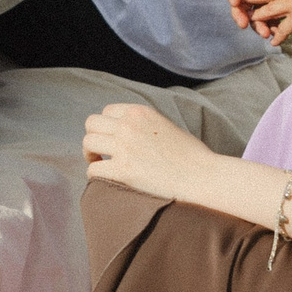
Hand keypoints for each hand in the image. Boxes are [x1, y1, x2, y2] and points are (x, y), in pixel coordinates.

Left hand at [83, 102, 226, 205]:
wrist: (203, 176)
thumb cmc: (191, 156)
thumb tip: (129, 132)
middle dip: (94, 138)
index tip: (110, 140)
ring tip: (101, 164)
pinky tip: (105, 179)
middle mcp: (129, 125)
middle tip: (100, 153)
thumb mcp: (166, 126)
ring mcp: (124, 146)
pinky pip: (93, 169)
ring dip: (91, 155)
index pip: (106, 111)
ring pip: (88, 143)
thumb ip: (144, 124)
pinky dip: (95, 175)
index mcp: (140, 112)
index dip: (106, 127)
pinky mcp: (123, 170)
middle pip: (91, 124)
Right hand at [225, 0, 291, 27]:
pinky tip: (278, 34)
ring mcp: (264, 3)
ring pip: (254, 18)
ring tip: (266, 33)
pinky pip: (269, 23)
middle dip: (241, 16)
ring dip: (257, 27)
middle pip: (240, 6)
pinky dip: (272, 29)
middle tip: (245, 25)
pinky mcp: (276, 12)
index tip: (235, 3)